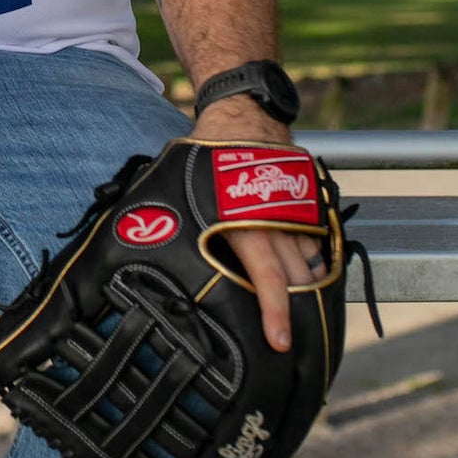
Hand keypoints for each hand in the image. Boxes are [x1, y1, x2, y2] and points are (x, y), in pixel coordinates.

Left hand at [190, 99, 323, 351]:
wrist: (242, 112)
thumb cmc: (208, 152)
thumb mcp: (184, 186)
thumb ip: (175, 220)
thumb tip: (141, 243)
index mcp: (245, 223)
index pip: (268, 278)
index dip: (275, 314)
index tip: (280, 342)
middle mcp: (277, 222)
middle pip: (298, 279)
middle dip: (301, 313)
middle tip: (300, 345)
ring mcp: (296, 213)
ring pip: (311, 262)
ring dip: (310, 290)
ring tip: (309, 320)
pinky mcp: (305, 204)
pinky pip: (315, 241)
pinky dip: (315, 262)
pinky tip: (312, 280)